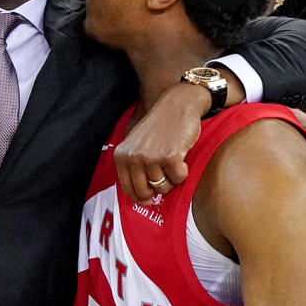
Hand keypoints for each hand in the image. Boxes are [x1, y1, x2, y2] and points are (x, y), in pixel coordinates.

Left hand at [114, 83, 211, 204]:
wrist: (177, 105)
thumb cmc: (159, 126)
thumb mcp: (137, 144)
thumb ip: (134, 166)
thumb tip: (142, 197)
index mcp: (122, 155)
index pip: (127, 188)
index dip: (139, 198)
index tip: (148, 201)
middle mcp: (133, 157)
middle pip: (144, 192)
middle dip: (157, 190)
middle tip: (165, 178)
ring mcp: (151, 157)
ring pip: (163, 187)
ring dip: (171, 179)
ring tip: (173, 161)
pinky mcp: (170, 157)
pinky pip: (178, 179)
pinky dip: (183, 172)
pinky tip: (182, 158)